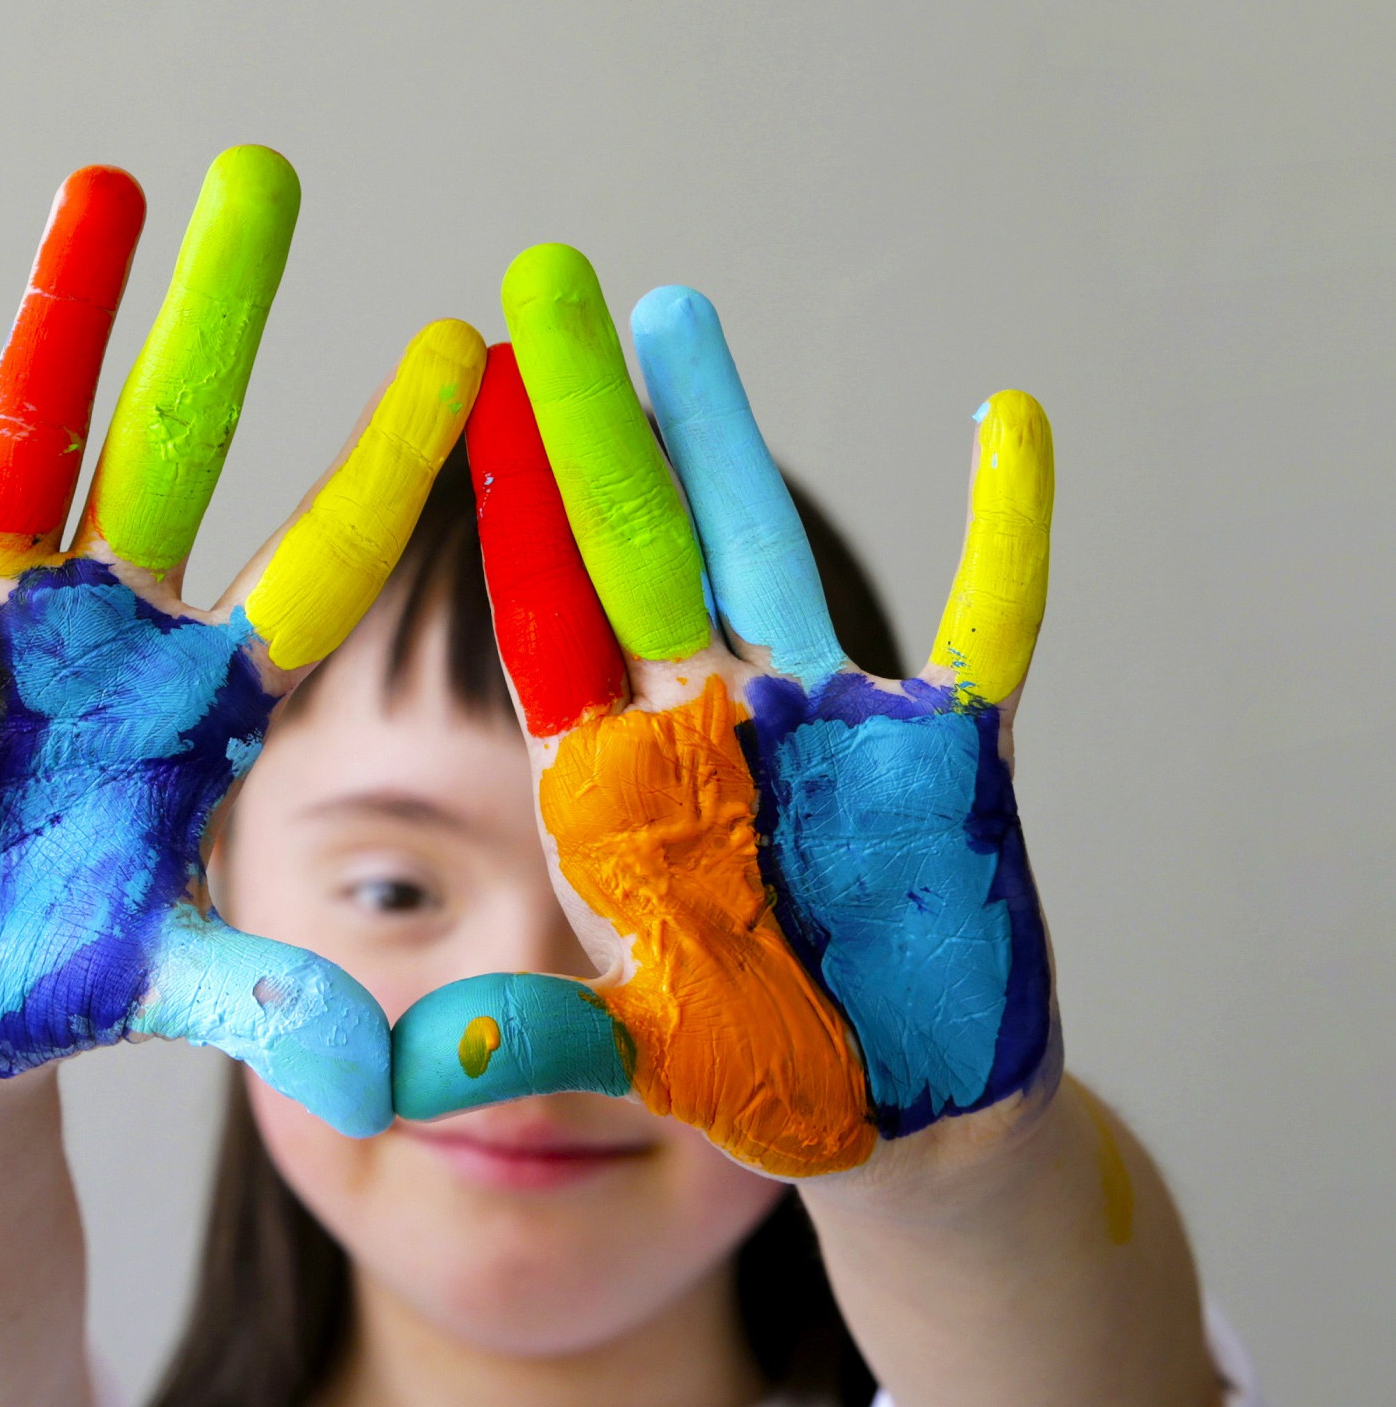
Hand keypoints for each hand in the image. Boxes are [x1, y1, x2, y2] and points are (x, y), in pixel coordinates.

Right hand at [0, 150, 484, 1132]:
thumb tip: (391, 1081)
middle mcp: (102, 626)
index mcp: (197, 698)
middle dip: (218, 315)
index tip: (465, 349)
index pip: (313, 559)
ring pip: (22, 431)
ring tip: (102, 181)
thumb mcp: (168, 983)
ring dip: (54, 312)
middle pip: (172, 443)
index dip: (385, 462)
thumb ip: (267, 1002)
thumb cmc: (50, 980)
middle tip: (270, 174)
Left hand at [391, 247, 1053, 1176]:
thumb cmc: (759, 1078)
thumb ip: (530, 1043)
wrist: (900, 1121)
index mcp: (617, 785)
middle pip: (635, 545)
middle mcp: (709, 726)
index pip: (544, 620)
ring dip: (726, 432)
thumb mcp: (636, 1058)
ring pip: (766, 548)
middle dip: (589, 419)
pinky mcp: (951, 759)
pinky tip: (1011, 418)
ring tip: (672, 308)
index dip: (505, 506)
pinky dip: (1008, 531)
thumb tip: (393, 1081)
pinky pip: (994, 625)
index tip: (457, 383)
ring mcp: (828, 727)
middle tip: (541, 285)